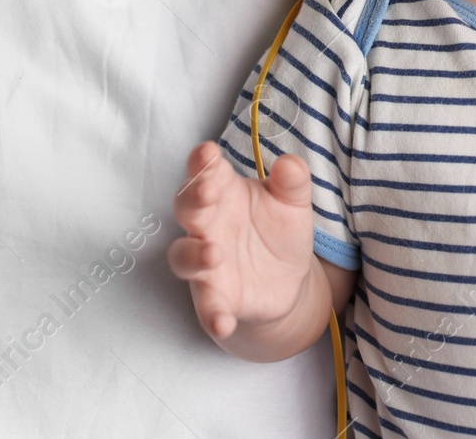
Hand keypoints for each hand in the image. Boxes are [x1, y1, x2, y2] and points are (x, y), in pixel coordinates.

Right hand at [167, 140, 315, 340]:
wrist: (287, 280)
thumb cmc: (279, 229)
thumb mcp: (293, 202)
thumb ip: (292, 181)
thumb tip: (289, 163)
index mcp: (224, 192)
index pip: (205, 171)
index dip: (202, 162)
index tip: (208, 153)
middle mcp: (207, 225)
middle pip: (187, 208)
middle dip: (193, 198)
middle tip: (206, 192)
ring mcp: (207, 263)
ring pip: (183, 256)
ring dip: (193, 255)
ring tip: (213, 253)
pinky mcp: (216, 297)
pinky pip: (207, 306)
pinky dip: (211, 314)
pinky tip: (223, 322)